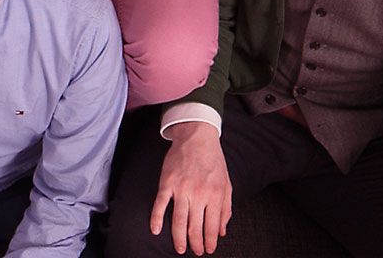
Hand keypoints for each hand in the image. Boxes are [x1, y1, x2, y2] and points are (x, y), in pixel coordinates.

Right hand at [149, 122, 233, 253]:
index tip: (208, 249)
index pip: (212, 226)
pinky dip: (156, 219)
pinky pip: (160, 204)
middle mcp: (199, 194)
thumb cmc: (213, 161)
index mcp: (215, 195)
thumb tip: (221, 231)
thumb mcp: (227, 184)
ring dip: (179, 238)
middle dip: (195, 244)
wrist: (197, 136)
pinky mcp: (167, 183)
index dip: (209, 241)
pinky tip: (156, 230)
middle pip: (195, 227)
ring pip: (178, 221)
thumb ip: (226, 209)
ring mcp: (181, 189)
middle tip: (195, 251)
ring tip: (181, 249)